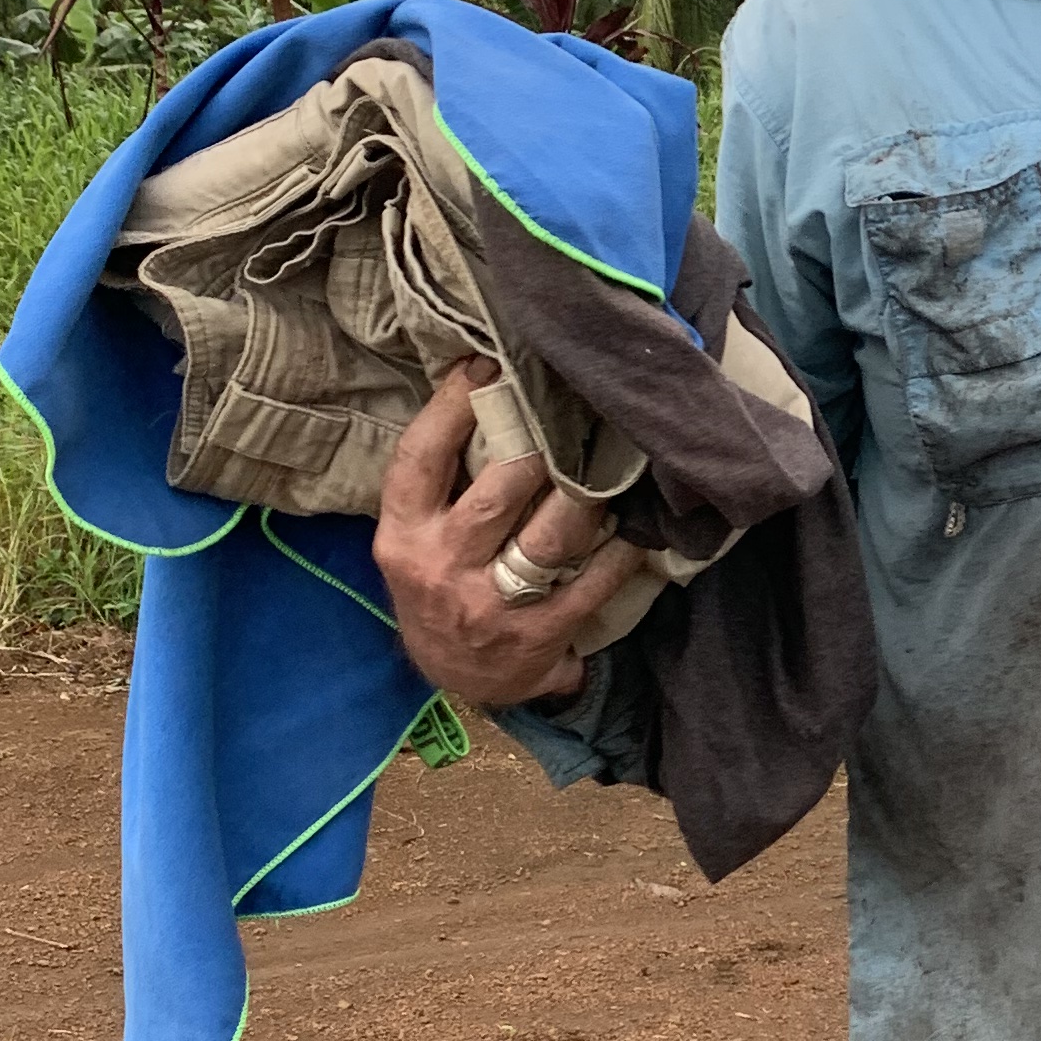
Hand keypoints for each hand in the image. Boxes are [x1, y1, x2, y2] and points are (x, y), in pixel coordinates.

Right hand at [370, 361, 650, 705]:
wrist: (453, 677)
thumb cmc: (437, 584)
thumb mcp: (414, 537)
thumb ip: (441, 480)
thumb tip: (483, 390)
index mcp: (403, 534)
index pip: (421, 457)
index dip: (452, 406)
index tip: (485, 364)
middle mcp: (441, 567)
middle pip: (500, 490)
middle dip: (543, 446)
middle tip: (572, 407)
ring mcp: (490, 605)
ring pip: (551, 535)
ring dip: (588, 494)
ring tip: (613, 459)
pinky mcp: (538, 635)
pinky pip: (591, 583)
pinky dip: (621, 553)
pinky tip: (637, 528)